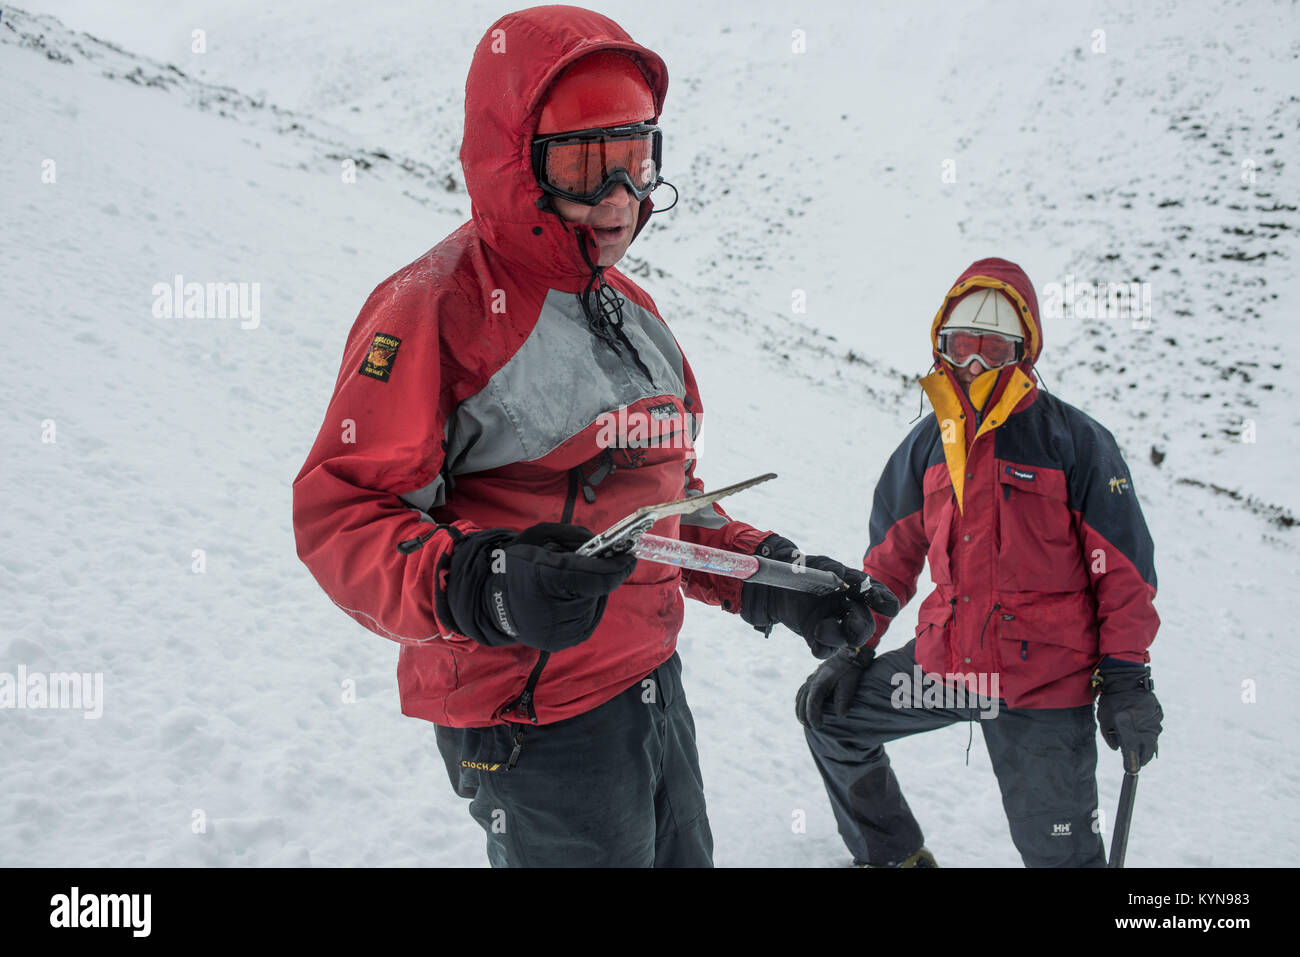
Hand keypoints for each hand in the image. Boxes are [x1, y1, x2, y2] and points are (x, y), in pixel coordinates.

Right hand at [446, 523, 636, 651]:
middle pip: (598, 588)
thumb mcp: (538, 538)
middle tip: (577, 567)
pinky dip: (583, 605)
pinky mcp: (567, 641)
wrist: (490, 604)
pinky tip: (563, 600)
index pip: (600, 576)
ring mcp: (565, 631)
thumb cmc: (514, 567)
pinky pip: (589, 617)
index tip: (629, 556)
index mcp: (551, 579)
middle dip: (595, 574)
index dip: (618, 566)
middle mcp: (561, 610)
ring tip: (562, 586)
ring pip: (595, 602)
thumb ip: (572, 535)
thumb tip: (602, 544)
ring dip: (588, 591)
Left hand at [740, 535, 898, 656]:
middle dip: (861, 628)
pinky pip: (825, 650)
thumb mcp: (818, 566)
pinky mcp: (816, 638)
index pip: (876, 595)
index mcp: (853, 587)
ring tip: (819, 629)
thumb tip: (844, 578)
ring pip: (846, 640)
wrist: (773, 585)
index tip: (889, 607)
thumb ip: (834, 573)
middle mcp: (847, 608)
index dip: (884, 601)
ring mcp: (833, 625)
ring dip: (837, 637)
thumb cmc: (800, 570)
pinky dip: (822, 646)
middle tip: (852, 630)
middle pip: (864, 625)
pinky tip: (814, 639)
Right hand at [796, 644, 874, 729]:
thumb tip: (841, 715)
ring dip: (800, 709)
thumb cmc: (851, 669)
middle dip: (804, 715)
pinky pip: (802, 690)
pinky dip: (800, 700)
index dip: (813, 716)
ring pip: (800, 696)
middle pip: (802, 701)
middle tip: (811, 726)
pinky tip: (801, 707)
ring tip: (804, 722)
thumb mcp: (850, 682)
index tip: (818, 726)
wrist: (850, 652)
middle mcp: (813, 680)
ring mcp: (812, 678)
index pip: (812, 702)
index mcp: (820, 682)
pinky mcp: (813, 677)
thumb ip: (844, 698)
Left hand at [1094, 665, 1162, 770]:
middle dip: (1141, 760)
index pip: (1131, 752)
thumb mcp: (1104, 719)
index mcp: (1126, 725)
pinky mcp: (1158, 716)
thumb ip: (1110, 737)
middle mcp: (1142, 725)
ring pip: (1152, 742)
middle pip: (1146, 752)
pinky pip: (1155, 730)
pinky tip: (1142, 732)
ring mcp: (1153, 721)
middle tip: (1136, 763)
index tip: (1130, 770)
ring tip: (1138, 749)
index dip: (1131, 764)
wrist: (1127, 680)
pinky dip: (1148, 734)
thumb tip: (1120, 750)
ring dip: (1145, 747)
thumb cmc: (1111, 700)